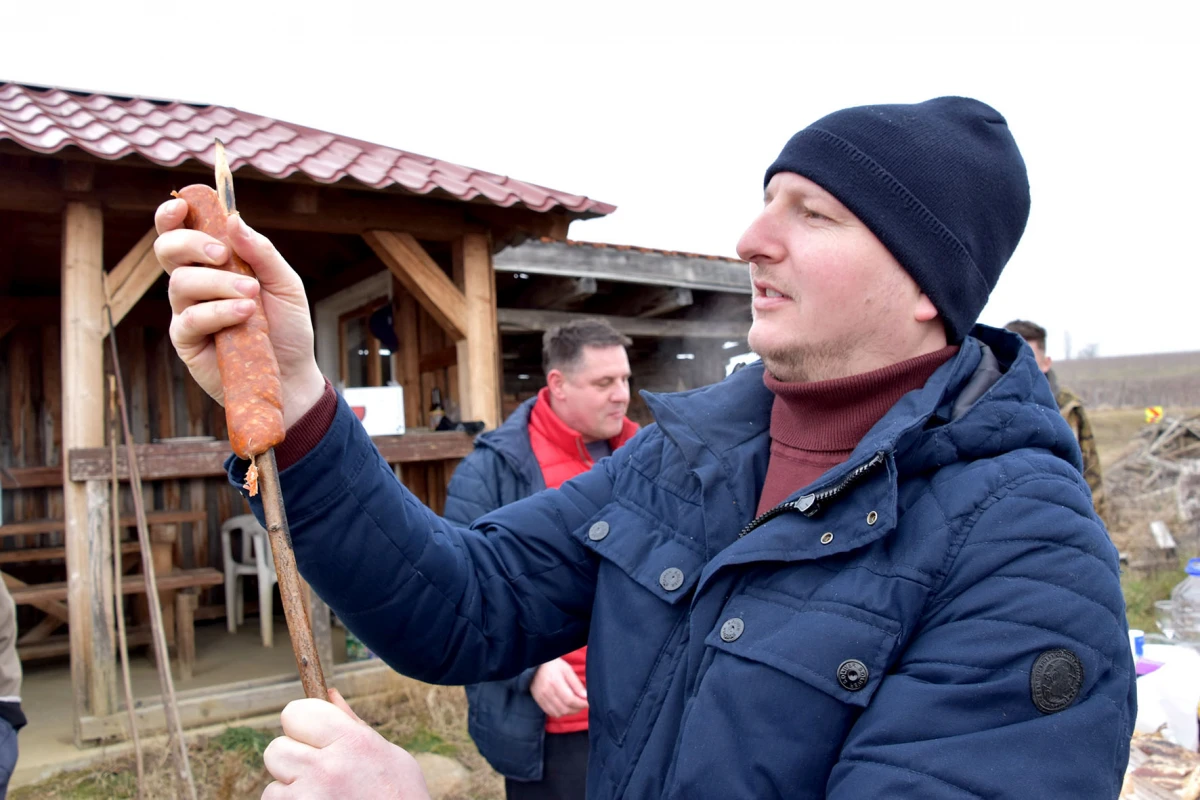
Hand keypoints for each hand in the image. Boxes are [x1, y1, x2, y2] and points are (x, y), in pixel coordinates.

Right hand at [154, 199, 325, 427]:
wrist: (293, 373)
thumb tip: (234, 219)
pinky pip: (188, 319)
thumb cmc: (288, 327)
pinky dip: (217, 312)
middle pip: (167, 250)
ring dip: (217, 283)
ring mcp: (187, 312)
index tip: (181, 206)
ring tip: (251, 295)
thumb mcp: (285, 284)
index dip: (172, 215)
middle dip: (189, 244)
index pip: (180, 231)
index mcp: (214, 264)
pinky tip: (244, 314)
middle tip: (222, 254)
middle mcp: (195, 284)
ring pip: (179, 283)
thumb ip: (261, 252)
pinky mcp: (187, 341)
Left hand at [262, 688, 429, 798]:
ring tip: (321, 794)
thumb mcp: (387, 753)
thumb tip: (330, 695)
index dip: (302, 721)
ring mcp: (309, 797)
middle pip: (276, 749)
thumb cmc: (400, 795)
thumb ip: (353, 725)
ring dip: (290, 790)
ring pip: (272, 786)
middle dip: (292, 758)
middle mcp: (326, 768)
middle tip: (318, 770)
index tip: (312, 734)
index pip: (296, 713)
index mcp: (352, 741)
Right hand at [529, 658, 587, 717]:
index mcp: (555, 682)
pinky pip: (551, 713)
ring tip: (575, 705)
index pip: (570, 700)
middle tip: (583, 704)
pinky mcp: (538, 701)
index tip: (588, 703)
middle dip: (577, 709)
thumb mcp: (567, 669)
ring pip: (558, 713)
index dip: (581, 704)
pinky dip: (560, 712)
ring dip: (569, 711)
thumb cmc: (553, 665)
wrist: (535, 665)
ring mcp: (541, 698)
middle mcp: (547, 692)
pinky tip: (565, 706)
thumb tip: (585, 696)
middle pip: (565, 708)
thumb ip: (576, 684)